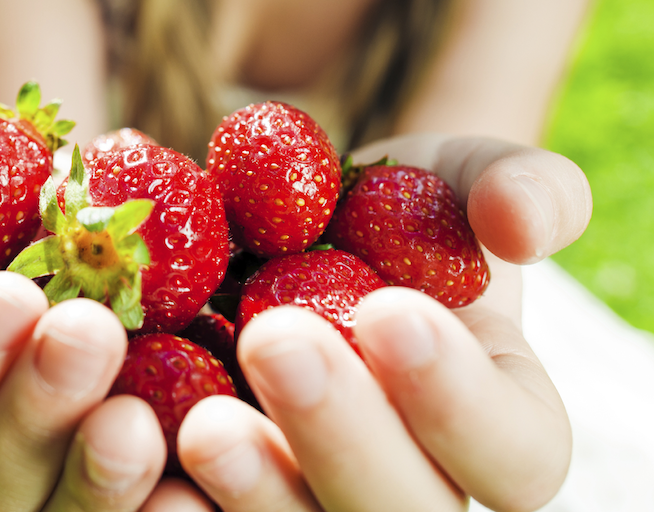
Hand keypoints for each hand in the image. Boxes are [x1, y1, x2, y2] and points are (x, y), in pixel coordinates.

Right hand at [0, 170, 191, 511]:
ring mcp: (70, 477)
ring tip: (139, 421)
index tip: (8, 294)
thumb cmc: (8, 198)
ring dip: (99, 478)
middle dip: (33, 409)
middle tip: (85, 332)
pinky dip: (171, 503)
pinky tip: (197, 471)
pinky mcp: (150, 475)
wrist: (113, 201)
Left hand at [175, 135, 590, 511]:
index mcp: (497, 424)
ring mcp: (316, 495)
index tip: (390, 311)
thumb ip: (525, 188)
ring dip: (253, 495)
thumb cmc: (398, 205)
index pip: (511, 450)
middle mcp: (412, 485)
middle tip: (276, 339)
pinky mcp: (236, 486)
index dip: (457, 398)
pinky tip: (128, 445)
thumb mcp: (464, 175)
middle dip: (341, 438)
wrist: (303, 226)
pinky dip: (167, 501)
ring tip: (200, 422)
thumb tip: (519, 223)